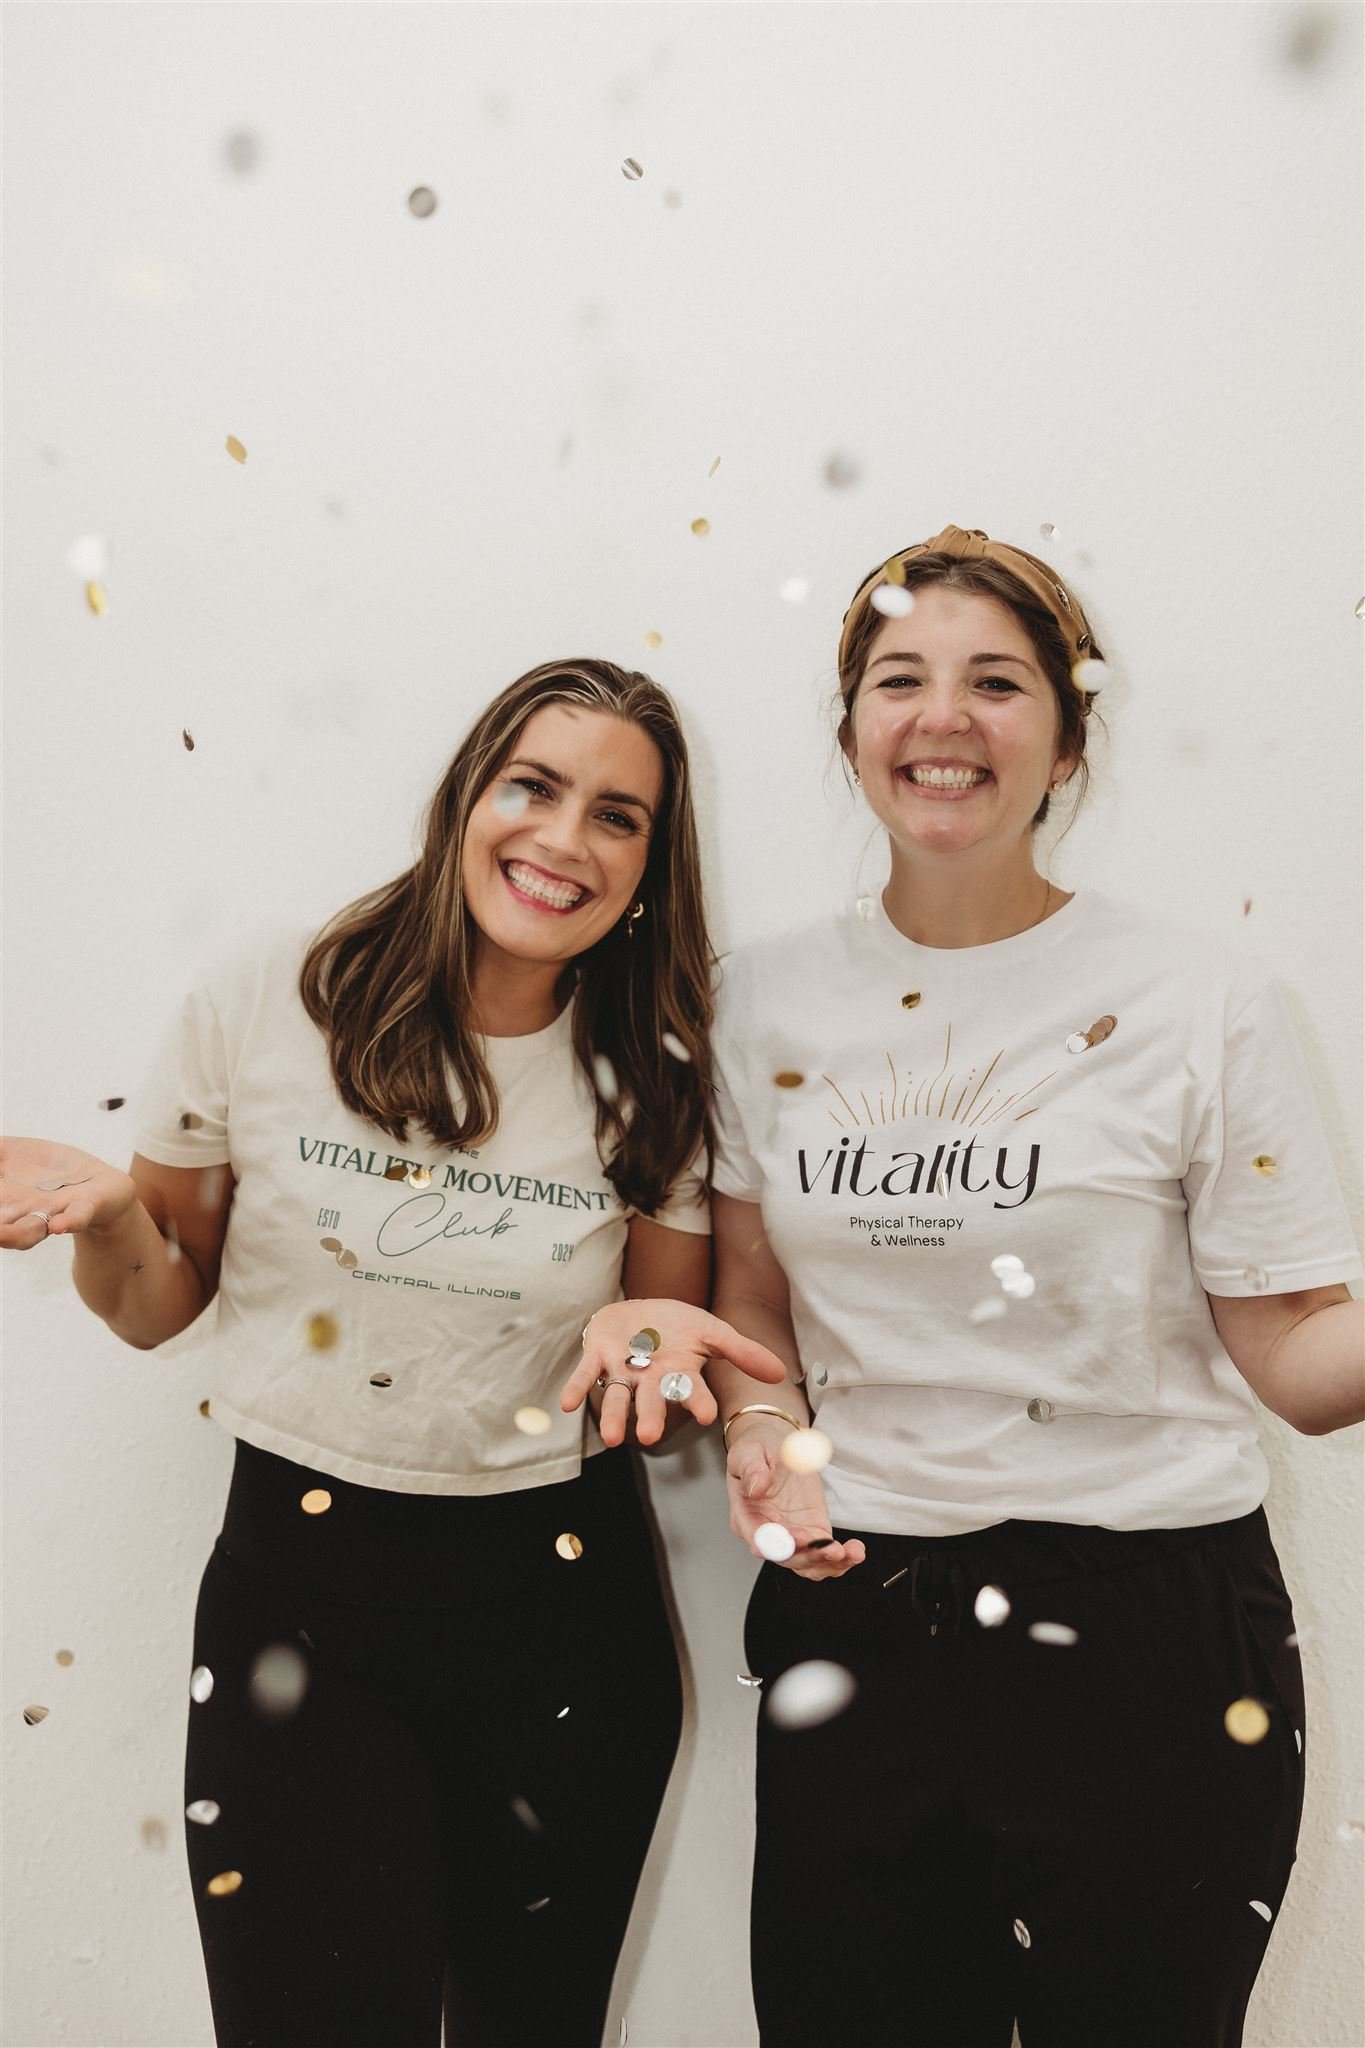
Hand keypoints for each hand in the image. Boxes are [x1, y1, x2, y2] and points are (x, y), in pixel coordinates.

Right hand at [0, 1136, 136, 1248]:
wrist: (101, 1186)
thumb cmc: (53, 1173)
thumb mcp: (15, 1154)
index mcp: (5, 1200)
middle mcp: (24, 1213)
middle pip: (0, 1227)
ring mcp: (54, 1213)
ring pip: (28, 1230)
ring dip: (10, 1235)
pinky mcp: (86, 1207)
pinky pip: (76, 1217)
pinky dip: (68, 1222)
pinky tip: (58, 1226)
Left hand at [560, 1297, 787, 1448]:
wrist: (642, 1308)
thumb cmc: (679, 1326)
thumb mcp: (714, 1332)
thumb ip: (744, 1353)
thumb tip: (780, 1374)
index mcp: (680, 1374)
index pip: (691, 1391)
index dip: (697, 1402)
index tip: (706, 1416)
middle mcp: (651, 1379)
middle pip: (651, 1401)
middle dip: (649, 1417)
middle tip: (648, 1437)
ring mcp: (623, 1369)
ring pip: (619, 1396)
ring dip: (615, 1415)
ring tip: (612, 1438)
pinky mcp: (598, 1357)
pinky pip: (587, 1376)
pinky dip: (578, 1388)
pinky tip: (568, 1404)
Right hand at [727, 1416, 865, 1580]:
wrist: (774, 1443)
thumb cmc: (757, 1448)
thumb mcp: (748, 1451)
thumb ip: (751, 1469)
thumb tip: (757, 1488)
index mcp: (746, 1516)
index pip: (760, 1540)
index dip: (780, 1544)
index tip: (801, 1538)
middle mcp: (767, 1533)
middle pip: (787, 1558)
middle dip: (811, 1556)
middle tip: (833, 1549)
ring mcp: (791, 1536)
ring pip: (808, 1564)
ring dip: (829, 1563)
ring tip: (849, 1554)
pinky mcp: (812, 1532)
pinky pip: (824, 1555)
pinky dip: (841, 1558)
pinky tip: (855, 1552)